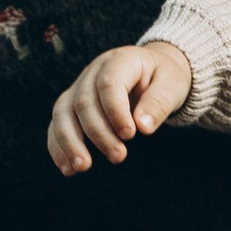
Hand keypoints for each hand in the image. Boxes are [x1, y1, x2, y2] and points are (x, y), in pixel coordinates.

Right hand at [47, 41, 193, 173]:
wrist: (152, 73)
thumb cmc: (164, 79)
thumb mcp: (172, 85)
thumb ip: (159, 102)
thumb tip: (143, 126)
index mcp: (119, 60)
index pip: (109, 84)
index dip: (116, 111)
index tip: (130, 135)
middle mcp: (93, 72)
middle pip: (84, 102)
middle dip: (98, 133)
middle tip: (119, 157)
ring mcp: (78, 88)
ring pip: (63, 113)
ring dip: (70, 142)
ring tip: (83, 167)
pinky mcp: (71, 106)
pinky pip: (57, 125)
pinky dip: (59, 147)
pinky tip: (68, 169)